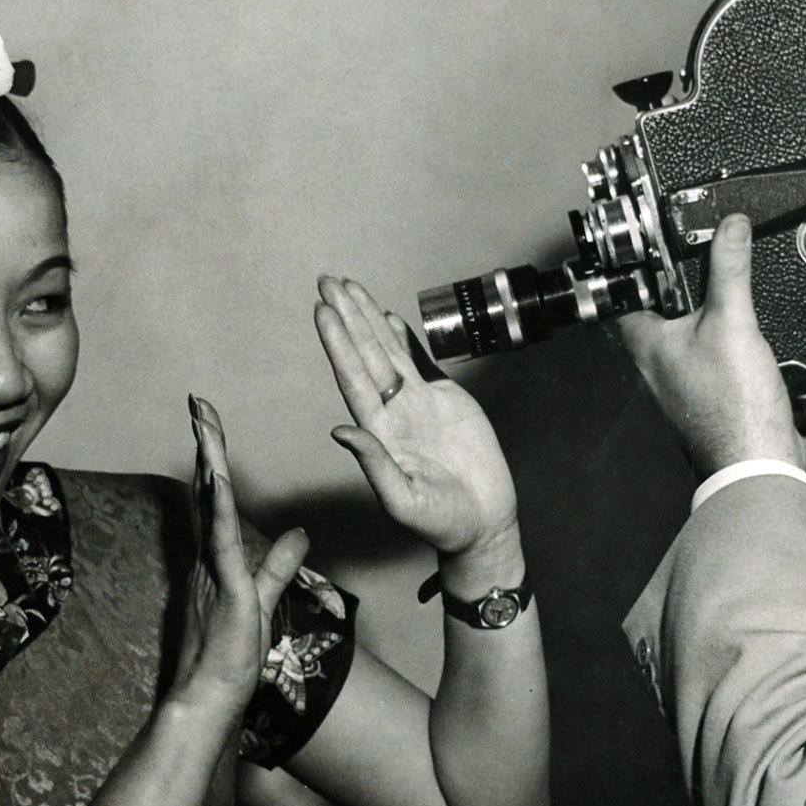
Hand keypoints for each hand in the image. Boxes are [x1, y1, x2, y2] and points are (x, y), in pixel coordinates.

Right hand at [178, 396, 307, 717]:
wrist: (208, 699)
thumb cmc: (230, 659)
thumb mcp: (263, 600)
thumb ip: (278, 565)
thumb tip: (298, 533)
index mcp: (215, 559)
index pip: (216, 500)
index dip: (215, 462)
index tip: (211, 427)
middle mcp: (206, 557)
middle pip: (207, 491)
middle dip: (205, 445)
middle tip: (200, 403)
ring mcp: (212, 570)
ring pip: (211, 505)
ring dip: (209, 461)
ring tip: (204, 421)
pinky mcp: (225, 588)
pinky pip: (221, 540)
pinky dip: (220, 507)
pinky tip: (221, 477)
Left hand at [314, 276, 519, 562]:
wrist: (483, 524)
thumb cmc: (441, 522)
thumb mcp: (402, 499)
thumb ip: (374, 464)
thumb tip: (341, 431)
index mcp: (380, 433)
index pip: (352, 378)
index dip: (338, 344)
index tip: (323, 312)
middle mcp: (394, 412)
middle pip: (365, 354)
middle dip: (348, 317)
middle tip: (328, 280)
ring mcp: (419, 405)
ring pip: (389, 352)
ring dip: (369, 319)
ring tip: (350, 287)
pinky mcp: (447, 402)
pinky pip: (420, 363)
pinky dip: (404, 339)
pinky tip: (388, 318)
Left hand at [614, 213, 800, 479]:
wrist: (757, 460)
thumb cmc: (732, 409)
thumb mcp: (732, 321)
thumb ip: (729, 269)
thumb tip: (730, 226)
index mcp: (645, 343)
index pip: (620, 292)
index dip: (626, 263)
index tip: (637, 240)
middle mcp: (655, 362)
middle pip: (652, 308)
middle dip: (669, 280)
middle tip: (685, 251)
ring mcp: (680, 378)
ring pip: (679, 329)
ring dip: (695, 305)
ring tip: (713, 278)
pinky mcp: (706, 390)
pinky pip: (704, 349)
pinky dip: (717, 330)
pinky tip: (737, 325)